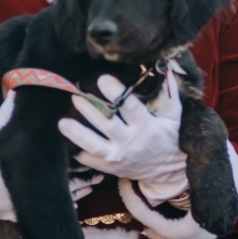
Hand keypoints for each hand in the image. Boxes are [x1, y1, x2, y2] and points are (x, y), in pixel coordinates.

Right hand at [0, 92, 101, 220]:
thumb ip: (11, 107)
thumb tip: (21, 80)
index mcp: (35, 166)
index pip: (69, 162)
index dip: (84, 155)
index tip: (95, 147)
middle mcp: (36, 187)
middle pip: (72, 183)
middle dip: (87, 174)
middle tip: (101, 167)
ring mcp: (29, 203)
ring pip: (65, 199)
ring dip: (79, 190)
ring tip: (94, 181)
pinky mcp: (20, 214)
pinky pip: (49, 212)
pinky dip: (64, 204)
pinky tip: (74, 200)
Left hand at [58, 74, 188, 204]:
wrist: (165, 172)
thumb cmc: (169, 138)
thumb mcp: (174, 116)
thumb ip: (170, 92)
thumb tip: (167, 66)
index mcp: (147, 126)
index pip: (130, 107)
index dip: (116, 93)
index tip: (103, 79)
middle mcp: (130, 142)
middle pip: (107, 124)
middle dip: (90, 110)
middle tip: (76, 95)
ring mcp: (118, 157)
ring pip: (94, 145)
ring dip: (77, 134)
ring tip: (62, 122)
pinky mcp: (109, 167)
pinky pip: (89, 160)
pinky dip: (77, 151)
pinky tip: (66, 140)